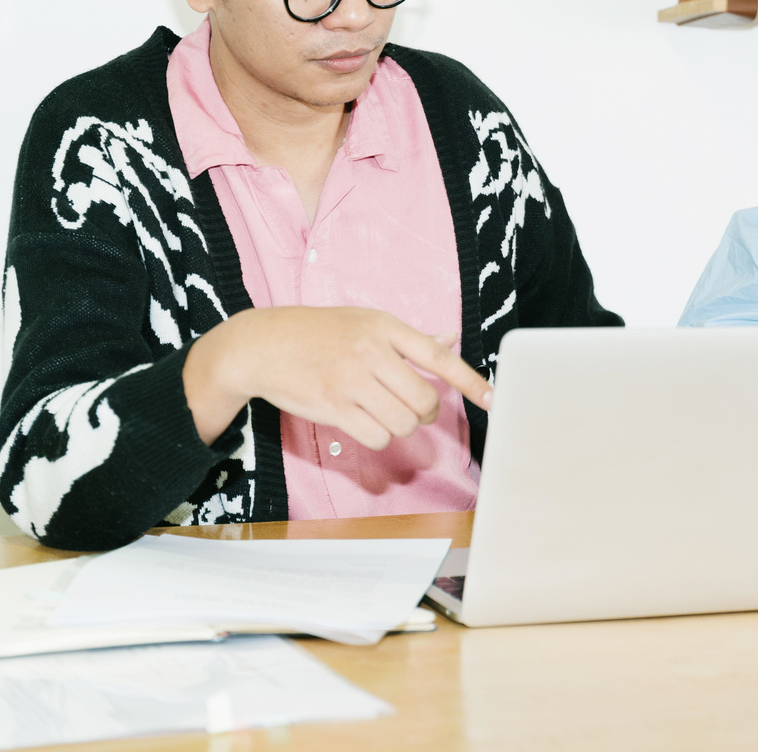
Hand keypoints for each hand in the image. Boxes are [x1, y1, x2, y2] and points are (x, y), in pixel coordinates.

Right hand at [181, 306, 492, 448]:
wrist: (263, 344)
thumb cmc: (319, 331)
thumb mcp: (364, 321)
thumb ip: (408, 337)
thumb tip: (450, 337)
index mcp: (384, 327)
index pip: (437, 356)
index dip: (470, 380)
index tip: (494, 399)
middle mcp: (370, 352)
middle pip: (424, 400)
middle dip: (425, 412)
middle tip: (413, 407)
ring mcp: (351, 381)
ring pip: (403, 422)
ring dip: (400, 425)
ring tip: (381, 410)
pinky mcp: (334, 407)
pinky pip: (377, 436)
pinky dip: (377, 436)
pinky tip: (362, 421)